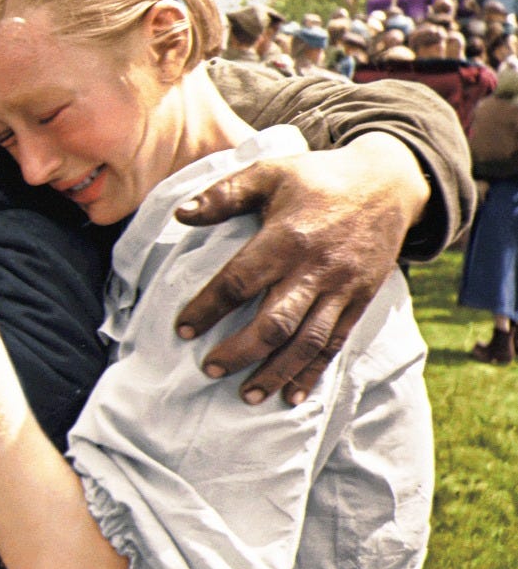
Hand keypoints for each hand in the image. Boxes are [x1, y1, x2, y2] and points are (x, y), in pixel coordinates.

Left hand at [173, 134, 427, 403]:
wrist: (389, 183)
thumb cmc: (318, 178)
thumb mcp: (270, 172)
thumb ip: (224, 193)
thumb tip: (179, 214)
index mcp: (287, 238)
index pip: (240, 281)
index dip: (208, 308)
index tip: (182, 329)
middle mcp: (315, 269)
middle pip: (275, 322)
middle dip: (240, 352)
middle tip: (209, 370)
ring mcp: (341, 289)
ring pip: (307, 342)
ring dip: (276, 372)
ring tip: (246, 396)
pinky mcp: (360, 301)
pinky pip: (335, 344)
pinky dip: (313, 373)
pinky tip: (292, 396)